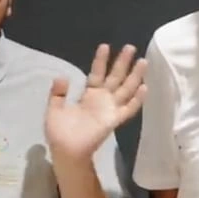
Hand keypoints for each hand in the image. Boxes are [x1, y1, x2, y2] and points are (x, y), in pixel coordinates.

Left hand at [45, 43, 146, 163]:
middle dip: (123, 63)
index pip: (97, 73)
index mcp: (88, 95)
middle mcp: (102, 100)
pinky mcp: (114, 120)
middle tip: (130, 47)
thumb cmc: (59, 133)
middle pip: (115, 77)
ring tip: (143, 61)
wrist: (65, 151)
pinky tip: (144, 87)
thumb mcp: (54, 109)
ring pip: (125, 89)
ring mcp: (110, 109)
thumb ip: (57, 94)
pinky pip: (128, 109)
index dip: (101, 61)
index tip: (105, 46)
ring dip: (135, 76)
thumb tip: (62, 76)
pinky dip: (137, 99)